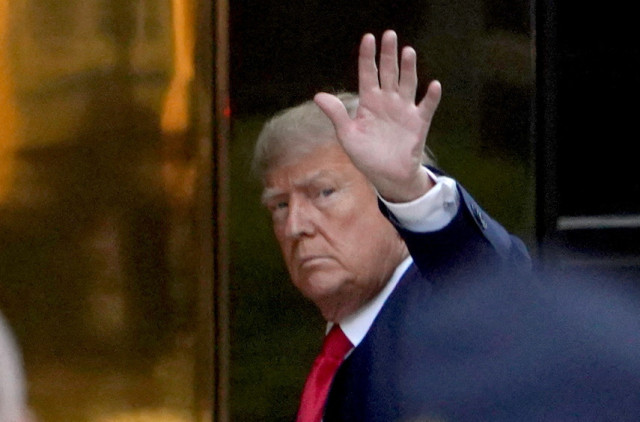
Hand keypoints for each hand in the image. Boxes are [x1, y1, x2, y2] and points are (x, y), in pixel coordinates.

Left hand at [314, 30, 441, 202]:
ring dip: (408, 69)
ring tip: (408, 52)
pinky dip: (431, 97)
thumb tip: (318, 95)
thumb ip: (336, 114)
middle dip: (388, 55)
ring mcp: (404, 110)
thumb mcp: (347, 135)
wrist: (387, 176)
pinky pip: (426, 107)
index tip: (368, 38)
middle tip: (390, 35)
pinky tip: (433, 86)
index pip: (368, 74)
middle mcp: (388, 101)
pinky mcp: (419, 123)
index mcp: (369, 102)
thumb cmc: (366, 155)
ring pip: (408, 84)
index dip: (367, 57)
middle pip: (389, 72)